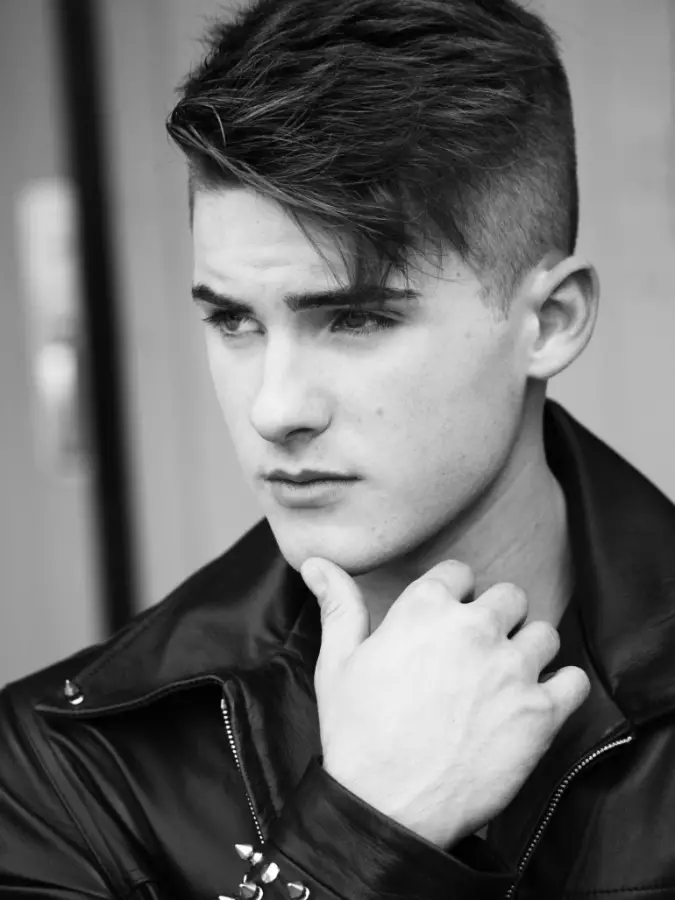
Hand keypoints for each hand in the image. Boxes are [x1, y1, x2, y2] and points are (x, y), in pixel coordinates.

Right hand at [300, 558, 590, 847]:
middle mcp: (475, 628)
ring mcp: (511, 668)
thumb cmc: (357, 734)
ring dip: (530, 650)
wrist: (387, 807)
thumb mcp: (337, 662)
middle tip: (480, 652)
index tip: (448, 622)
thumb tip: (315, 562)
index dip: (454, 596)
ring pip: (544, 633)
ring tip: (508, 678)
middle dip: (497, 617)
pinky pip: (574, 680)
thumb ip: (337, 604)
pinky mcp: (540, 712)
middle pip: (509, 596)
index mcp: (426, 608)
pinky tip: (538, 703)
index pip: (459, 573)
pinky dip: (562, 689)